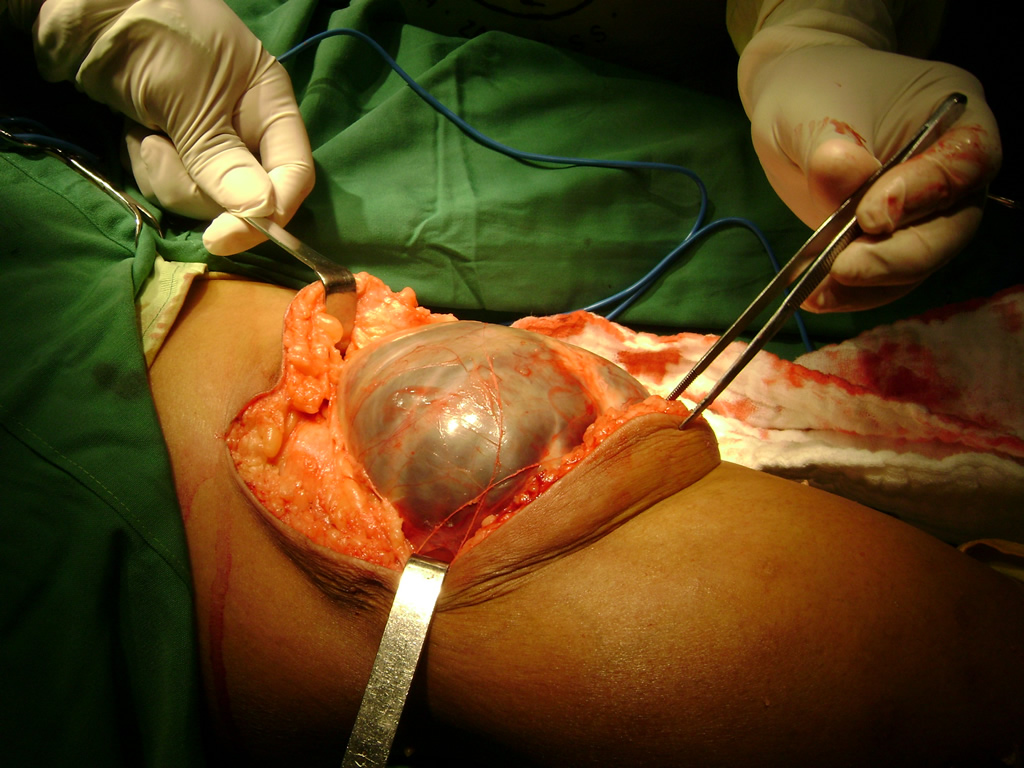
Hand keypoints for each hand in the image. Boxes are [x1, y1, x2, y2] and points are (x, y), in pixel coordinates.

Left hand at [33, 0, 314, 254]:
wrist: (81, 7)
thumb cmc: (153, 36)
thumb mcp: (191, 99)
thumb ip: (223, 160)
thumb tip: (261, 213)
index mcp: (269, 105)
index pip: (293, 175)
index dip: (269, 213)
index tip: (224, 237)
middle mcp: (246, 128)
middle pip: (244, 197)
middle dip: (197, 184)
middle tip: (161, 148)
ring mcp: (206, 140)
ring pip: (201, 195)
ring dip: (165, 171)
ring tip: (143, 131)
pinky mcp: (171, 148)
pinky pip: (169, 184)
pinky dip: (146, 164)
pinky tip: (131, 132)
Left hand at [736, 2, 1000, 311]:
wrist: (791, 102)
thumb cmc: (811, 90)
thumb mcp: (812, 110)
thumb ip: (831, 147)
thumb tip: (847, 176)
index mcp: (955, 114)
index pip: (965, 162)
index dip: (924, 194)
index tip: (871, 214)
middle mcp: (952, 167)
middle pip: (951, 227)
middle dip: (898, 256)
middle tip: (846, 268)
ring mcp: (924, 210)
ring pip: (919, 262)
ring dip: (872, 285)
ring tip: (820, 293)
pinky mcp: (890, 240)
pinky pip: (885, 277)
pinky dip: (853, 292)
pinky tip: (815, 297)